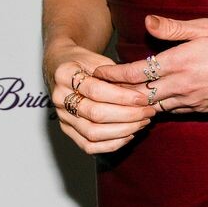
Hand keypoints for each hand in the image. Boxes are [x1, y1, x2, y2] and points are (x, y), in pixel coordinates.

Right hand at [44, 39, 152, 154]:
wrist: (62, 66)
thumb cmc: (84, 62)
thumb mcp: (99, 60)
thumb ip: (116, 77)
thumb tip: (141, 96)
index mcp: (64, 74)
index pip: (96, 91)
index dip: (123, 97)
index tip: (143, 99)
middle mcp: (59, 97)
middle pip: (95, 114)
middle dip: (128, 116)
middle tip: (148, 112)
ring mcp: (62, 116)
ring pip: (93, 133)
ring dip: (123, 131)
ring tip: (142, 123)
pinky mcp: (67, 130)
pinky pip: (88, 146)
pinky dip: (111, 144)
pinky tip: (128, 135)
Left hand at [94, 16, 207, 113]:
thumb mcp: (206, 27)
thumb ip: (174, 28)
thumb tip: (147, 22)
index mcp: (179, 63)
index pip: (136, 73)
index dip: (113, 74)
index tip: (97, 73)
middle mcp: (182, 86)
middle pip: (139, 96)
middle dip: (117, 95)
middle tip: (99, 92)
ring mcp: (193, 101)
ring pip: (155, 107)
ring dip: (136, 105)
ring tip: (118, 100)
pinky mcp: (203, 109)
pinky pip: (173, 112)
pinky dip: (158, 108)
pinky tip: (151, 104)